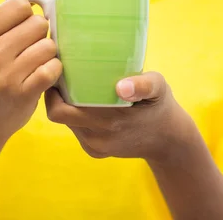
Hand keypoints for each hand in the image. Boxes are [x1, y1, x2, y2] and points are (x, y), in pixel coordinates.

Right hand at [0, 0, 62, 140]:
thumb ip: (11, 7)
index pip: (20, 5)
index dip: (31, 14)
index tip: (27, 27)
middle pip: (38, 24)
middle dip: (41, 35)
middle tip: (32, 49)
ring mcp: (4, 75)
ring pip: (49, 45)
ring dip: (50, 54)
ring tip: (37, 63)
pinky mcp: (22, 94)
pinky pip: (53, 68)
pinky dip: (55, 70)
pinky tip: (45, 76)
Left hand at [45, 72, 193, 162]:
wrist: (169, 139)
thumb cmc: (160, 105)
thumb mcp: (158, 88)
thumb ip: (143, 84)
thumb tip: (122, 86)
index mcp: (109, 121)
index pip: (60, 110)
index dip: (52, 92)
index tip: (58, 71)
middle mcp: (98, 138)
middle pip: (59, 116)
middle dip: (56, 96)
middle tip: (62, 75)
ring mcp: (96, 147)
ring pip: (67, 123)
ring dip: (66, 106)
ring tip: (72, 86)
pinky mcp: (96, 152)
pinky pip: (77, 132)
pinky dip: (76, 117)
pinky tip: (86, 103)